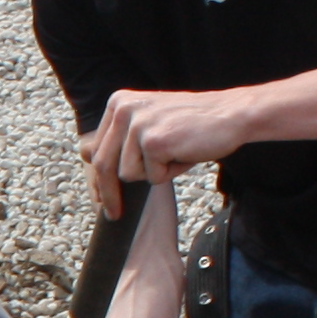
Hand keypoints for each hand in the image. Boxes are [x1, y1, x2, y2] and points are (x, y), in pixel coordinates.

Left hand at [84, 85, 247, 199]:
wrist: (232, 114)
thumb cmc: (193, 125)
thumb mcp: (150, 123)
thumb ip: (122, 138)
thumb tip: (84, 157)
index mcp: (118, 102)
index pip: (96, 149)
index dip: (99, 180)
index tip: (102, 201)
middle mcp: (123, 109)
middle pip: (104, 164)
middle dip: (109, 194)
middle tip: (113, 214)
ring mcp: (137, 123)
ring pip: (129, 174)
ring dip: (154, 173)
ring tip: (175, 154)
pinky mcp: (154, 140)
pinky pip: (153, 176)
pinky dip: (171, 173)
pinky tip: (185, 154)